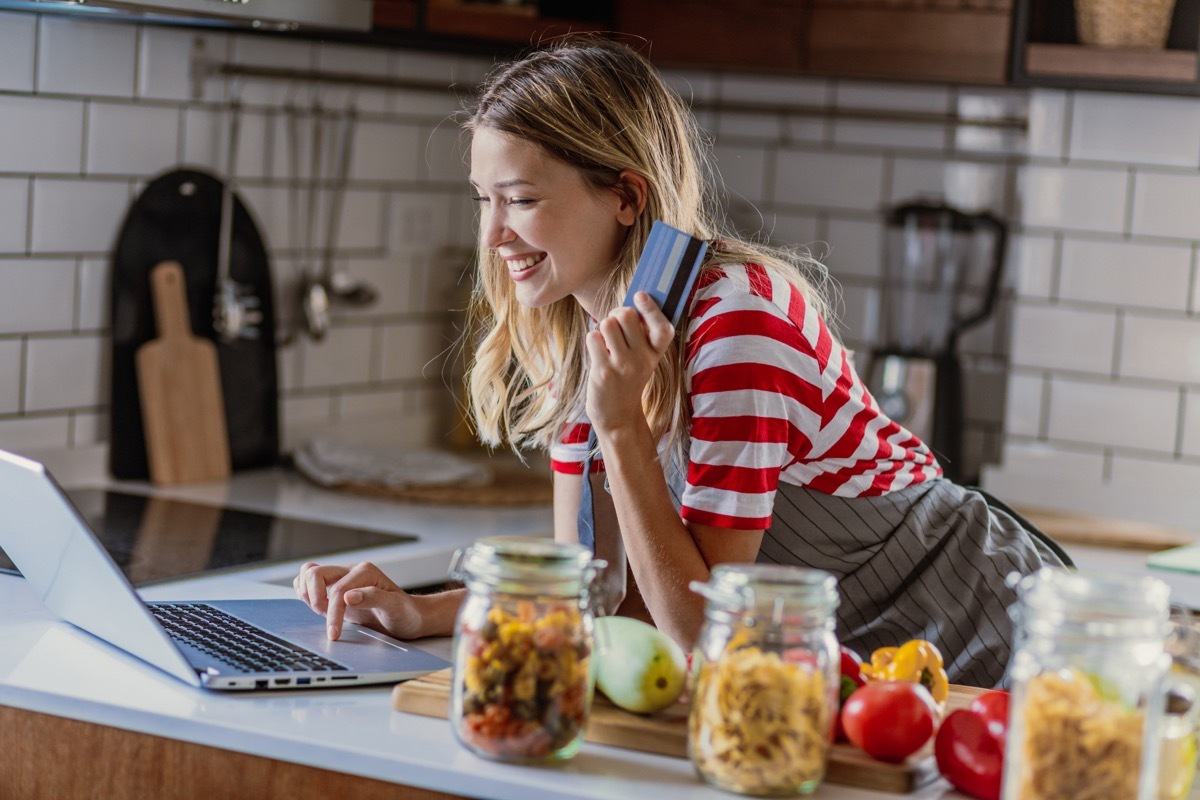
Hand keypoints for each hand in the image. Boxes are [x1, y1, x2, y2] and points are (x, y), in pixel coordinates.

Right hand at [293, 560, 421, 640]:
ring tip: (322, 612)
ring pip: (309, 573)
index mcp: (365, 572)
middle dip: (314, 598)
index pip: (337, 590)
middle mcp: (351, 571)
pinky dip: (307, 594)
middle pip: (314, 573)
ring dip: (308, 594)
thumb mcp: (395, 607)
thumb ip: (373, 598)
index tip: (334, 634)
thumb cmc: (405, 613)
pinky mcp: (336, 588)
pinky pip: (310, 583)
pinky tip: (320, 609)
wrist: (410, 617)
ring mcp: (342, 578)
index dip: (333, 614)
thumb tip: (348, 596)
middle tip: (323, 616)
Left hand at [585, 291, 673, 434]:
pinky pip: (593, 337)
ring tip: (605, 342)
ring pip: (608, 323)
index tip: (640, 295)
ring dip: (603, 328)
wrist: (618, 416)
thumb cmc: (627, 379)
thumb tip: (629, 305)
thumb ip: (640, 335)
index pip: (663, 327)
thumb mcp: (642, 359)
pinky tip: (598, 354)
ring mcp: (623, 365)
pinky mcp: (603, 371)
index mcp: (656, 354)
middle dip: (616, 315)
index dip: (651, 308)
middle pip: (627, 315)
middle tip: (614, 327)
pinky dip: (592, 341)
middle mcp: (643, 359)